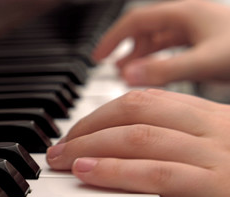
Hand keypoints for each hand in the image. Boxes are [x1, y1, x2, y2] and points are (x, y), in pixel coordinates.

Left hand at [46, 89, 229, 196]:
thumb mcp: (212, 150)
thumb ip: (175, 143)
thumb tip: (128, 143)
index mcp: (210, 116)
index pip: (144, 100)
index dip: (102, 112)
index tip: (78, 128)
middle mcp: (212, 127)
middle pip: (134, 110)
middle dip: (88, 125)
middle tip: (60, 144)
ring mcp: (218, 154)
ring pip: (139, 135)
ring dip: (91, 144)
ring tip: (62, 157)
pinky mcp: (218, 186)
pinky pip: (157, 172)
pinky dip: (116, 170)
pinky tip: (87, 171)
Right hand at [92, 0, 229, 85]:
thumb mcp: (206, 62)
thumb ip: (166, 70)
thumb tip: (126, 77)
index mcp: (184, 15)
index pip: (135, 22)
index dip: (112, 39)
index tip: (96, 58)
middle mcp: (189, 19)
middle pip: (144, 30)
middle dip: (125, 49)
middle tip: (111, 68)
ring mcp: (198, 31)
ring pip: (158, 41)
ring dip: (141, 56)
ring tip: (128, 74)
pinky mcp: (206, 44)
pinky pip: (172, 50)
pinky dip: (159, 61)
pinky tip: (157, 74)